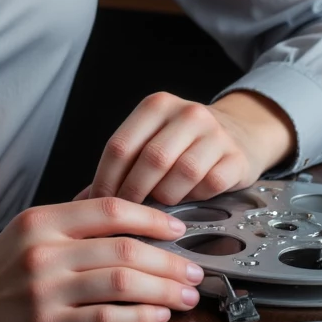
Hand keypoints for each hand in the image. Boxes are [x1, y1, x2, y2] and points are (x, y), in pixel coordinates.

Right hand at [0, 198, 201, 321]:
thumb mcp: (23, 235)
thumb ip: (68, 221)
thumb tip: (116, 205)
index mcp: (41, 221)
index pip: (109, 208)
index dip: (152, 217)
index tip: (178, 227)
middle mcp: (44, 249)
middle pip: (124, 246)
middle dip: (169, 258)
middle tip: (193, 268)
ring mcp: (45, 288)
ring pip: (121, 281)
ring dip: (163, 289)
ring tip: (185, 295)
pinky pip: (106, 318)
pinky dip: (140, 317)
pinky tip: (158, 317)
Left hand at [74, 90, 296, 207]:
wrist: (240, 133)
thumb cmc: (184, 143)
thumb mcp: (151, 141)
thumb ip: (120, 167)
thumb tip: (81, 202)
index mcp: (156, 106)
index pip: (120, 145)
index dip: (106, 180)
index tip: (99, 204)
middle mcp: (186, 114)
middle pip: (150, 160)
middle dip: (134, 194)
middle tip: (127, 215)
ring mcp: (215, 134)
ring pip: (181, 175)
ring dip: (166, 197)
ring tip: (161, 204)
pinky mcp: (236, 157)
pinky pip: (209, 185)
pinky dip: (195, 198)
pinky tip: (191, 198)